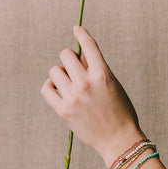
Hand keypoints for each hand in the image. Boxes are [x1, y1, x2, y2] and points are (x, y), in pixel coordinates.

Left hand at [40, 25, 146, 167]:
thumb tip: (77, 56)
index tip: (76, 29)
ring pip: (55, 70)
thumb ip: (95, 68)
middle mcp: (86, 83)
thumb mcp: (113, 84)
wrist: (118, 139)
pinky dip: (51, 85)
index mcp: (103, 74)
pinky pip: (46, 88)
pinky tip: (58, 88)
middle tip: (75, 68)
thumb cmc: (120, 110)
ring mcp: (73, 97)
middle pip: (65, 54)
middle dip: (70, 58)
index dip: (81, 33)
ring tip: (69, 82)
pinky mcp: (63, 110)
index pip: (88, 45)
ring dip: (61, 73)